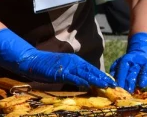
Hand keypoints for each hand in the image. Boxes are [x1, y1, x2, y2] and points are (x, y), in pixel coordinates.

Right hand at [0, 28, 114, 88]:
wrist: (32, 60)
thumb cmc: (47, 66)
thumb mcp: (63, 70)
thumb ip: (74, 74)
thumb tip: (85, 82)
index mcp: (75, 61)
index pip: (91, 69)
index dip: (101, 75)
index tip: (112, 82)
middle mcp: (73, 62)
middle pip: (91, 71)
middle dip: (102, 78)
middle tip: (114, 85)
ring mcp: (66, 66)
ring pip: (84, 73)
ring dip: (96, 79)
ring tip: (106, 85)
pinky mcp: (60, 71)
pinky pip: (72, 76)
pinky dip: (81, 80)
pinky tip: (88, 84)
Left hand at [110, 32, 146, 91]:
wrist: (144, 50)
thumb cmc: (130, 61)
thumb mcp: (121, 62)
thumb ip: (115, 70)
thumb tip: (110, 80)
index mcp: (128, 59)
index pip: (123, 67)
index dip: (121, 77)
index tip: (118, 87)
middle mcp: (138, 61)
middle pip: (134, 71)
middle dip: (131, 80)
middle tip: (128, 90)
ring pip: (146, 71)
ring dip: (144, 78)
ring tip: (141, 85)